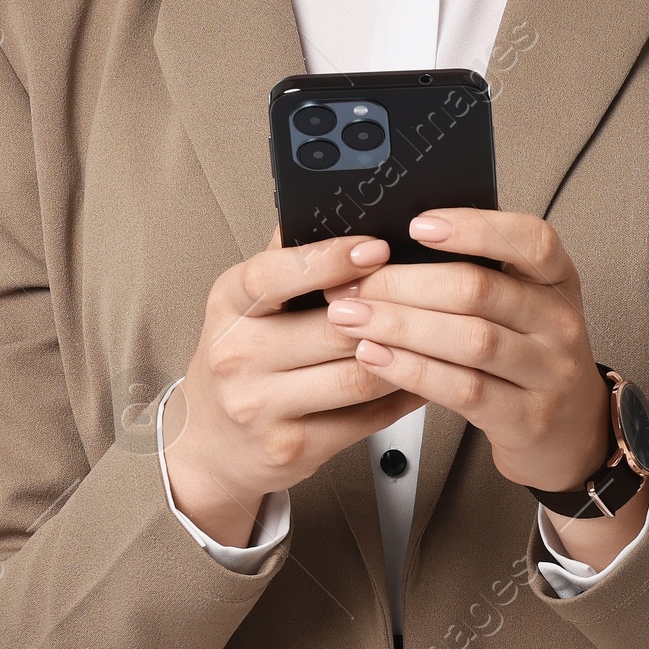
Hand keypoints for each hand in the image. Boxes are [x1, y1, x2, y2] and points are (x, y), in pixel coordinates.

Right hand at [163, 227, 423, 548]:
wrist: (210, 444)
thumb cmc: (242, 360)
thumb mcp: (247, 303)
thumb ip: (288, 257)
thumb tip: (336, 201)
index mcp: (229, 304)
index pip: (274, 274)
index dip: (330, 258)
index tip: (377, 247)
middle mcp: (237, 353)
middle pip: (333, 327)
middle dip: (389, 310)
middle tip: (435, 292)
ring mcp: (261, 405)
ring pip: (358, 374)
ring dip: (405, 355)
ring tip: (438, 334)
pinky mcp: (292, 447)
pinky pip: (366, 418)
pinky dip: (403, 395)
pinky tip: (423, 376)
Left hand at [322, 208, 648, 568]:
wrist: (569, 433)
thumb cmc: (530, 358)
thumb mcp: (521, 306)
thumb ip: (476, 275)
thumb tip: (391, 248)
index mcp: (557, 280)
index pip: (530, 239)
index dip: (473, 228)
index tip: (417, 226)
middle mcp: (559, 322)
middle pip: (480, 290)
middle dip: (406, 283)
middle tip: (355, 284)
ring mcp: (549, 373)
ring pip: (469, 340)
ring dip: (400, 326)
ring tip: (352, 318)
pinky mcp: (526, 418)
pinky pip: (463, 389)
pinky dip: (412, 370)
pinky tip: (376, 358)